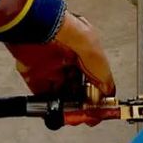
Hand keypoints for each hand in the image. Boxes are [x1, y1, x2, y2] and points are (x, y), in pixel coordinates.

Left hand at [0, 0, 115, 107]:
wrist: (38, 25)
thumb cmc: (68, 32)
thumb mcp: (95, 53)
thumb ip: (103, 74)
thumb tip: (108, 92)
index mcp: (85, 51)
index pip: (95, 77)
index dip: (98, 95)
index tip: (99, 110)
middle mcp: (69, 59)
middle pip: (79, 88)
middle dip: (83, 104)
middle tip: (85, 116)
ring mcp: (51, 67)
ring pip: (62, 93)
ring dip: (68, 107)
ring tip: (72, 117)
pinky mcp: (34, 73)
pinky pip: (42, 94)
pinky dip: (49, 105)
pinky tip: (56, 113)